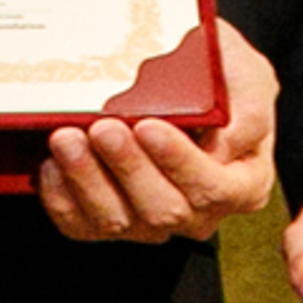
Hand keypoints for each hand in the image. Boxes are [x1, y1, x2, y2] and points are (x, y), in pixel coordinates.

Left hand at [39, 22, 281, 248]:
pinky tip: (53, 162)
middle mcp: (199, 214)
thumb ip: (249, 110)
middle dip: (128, 168)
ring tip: (67, 137)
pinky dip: (62, 197)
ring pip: (117, 220)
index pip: (214, 189)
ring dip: (87, 179)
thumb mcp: (249, 77)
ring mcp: (151, 224)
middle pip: (164, 210)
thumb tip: (224, 145)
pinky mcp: (107, 223)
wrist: (179, 78)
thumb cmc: (219, 77)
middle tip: (103, 127)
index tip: (150, 126)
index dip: (180, 163)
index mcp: (243, 184)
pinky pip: (80, 225)